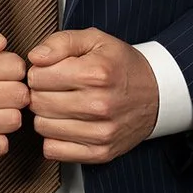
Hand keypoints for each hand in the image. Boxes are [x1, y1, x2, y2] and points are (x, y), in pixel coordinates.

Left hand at [26, 29, 159, 162]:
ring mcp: (101, 132)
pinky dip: (54, 138)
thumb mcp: (95, 40)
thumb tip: (35, 58)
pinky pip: (54, 150)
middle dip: (40, 93)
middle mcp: (99, 104)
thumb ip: (61, 42)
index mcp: (95, 73)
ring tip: (62, 105)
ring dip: (46, 116)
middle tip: (55, 89)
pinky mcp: (101, 152)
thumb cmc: (120, 65)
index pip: (37, 77)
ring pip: (42, 127)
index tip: (50, 72)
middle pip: (38, 103)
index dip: (39, 72)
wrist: (157, 93)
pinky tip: (66, 124)